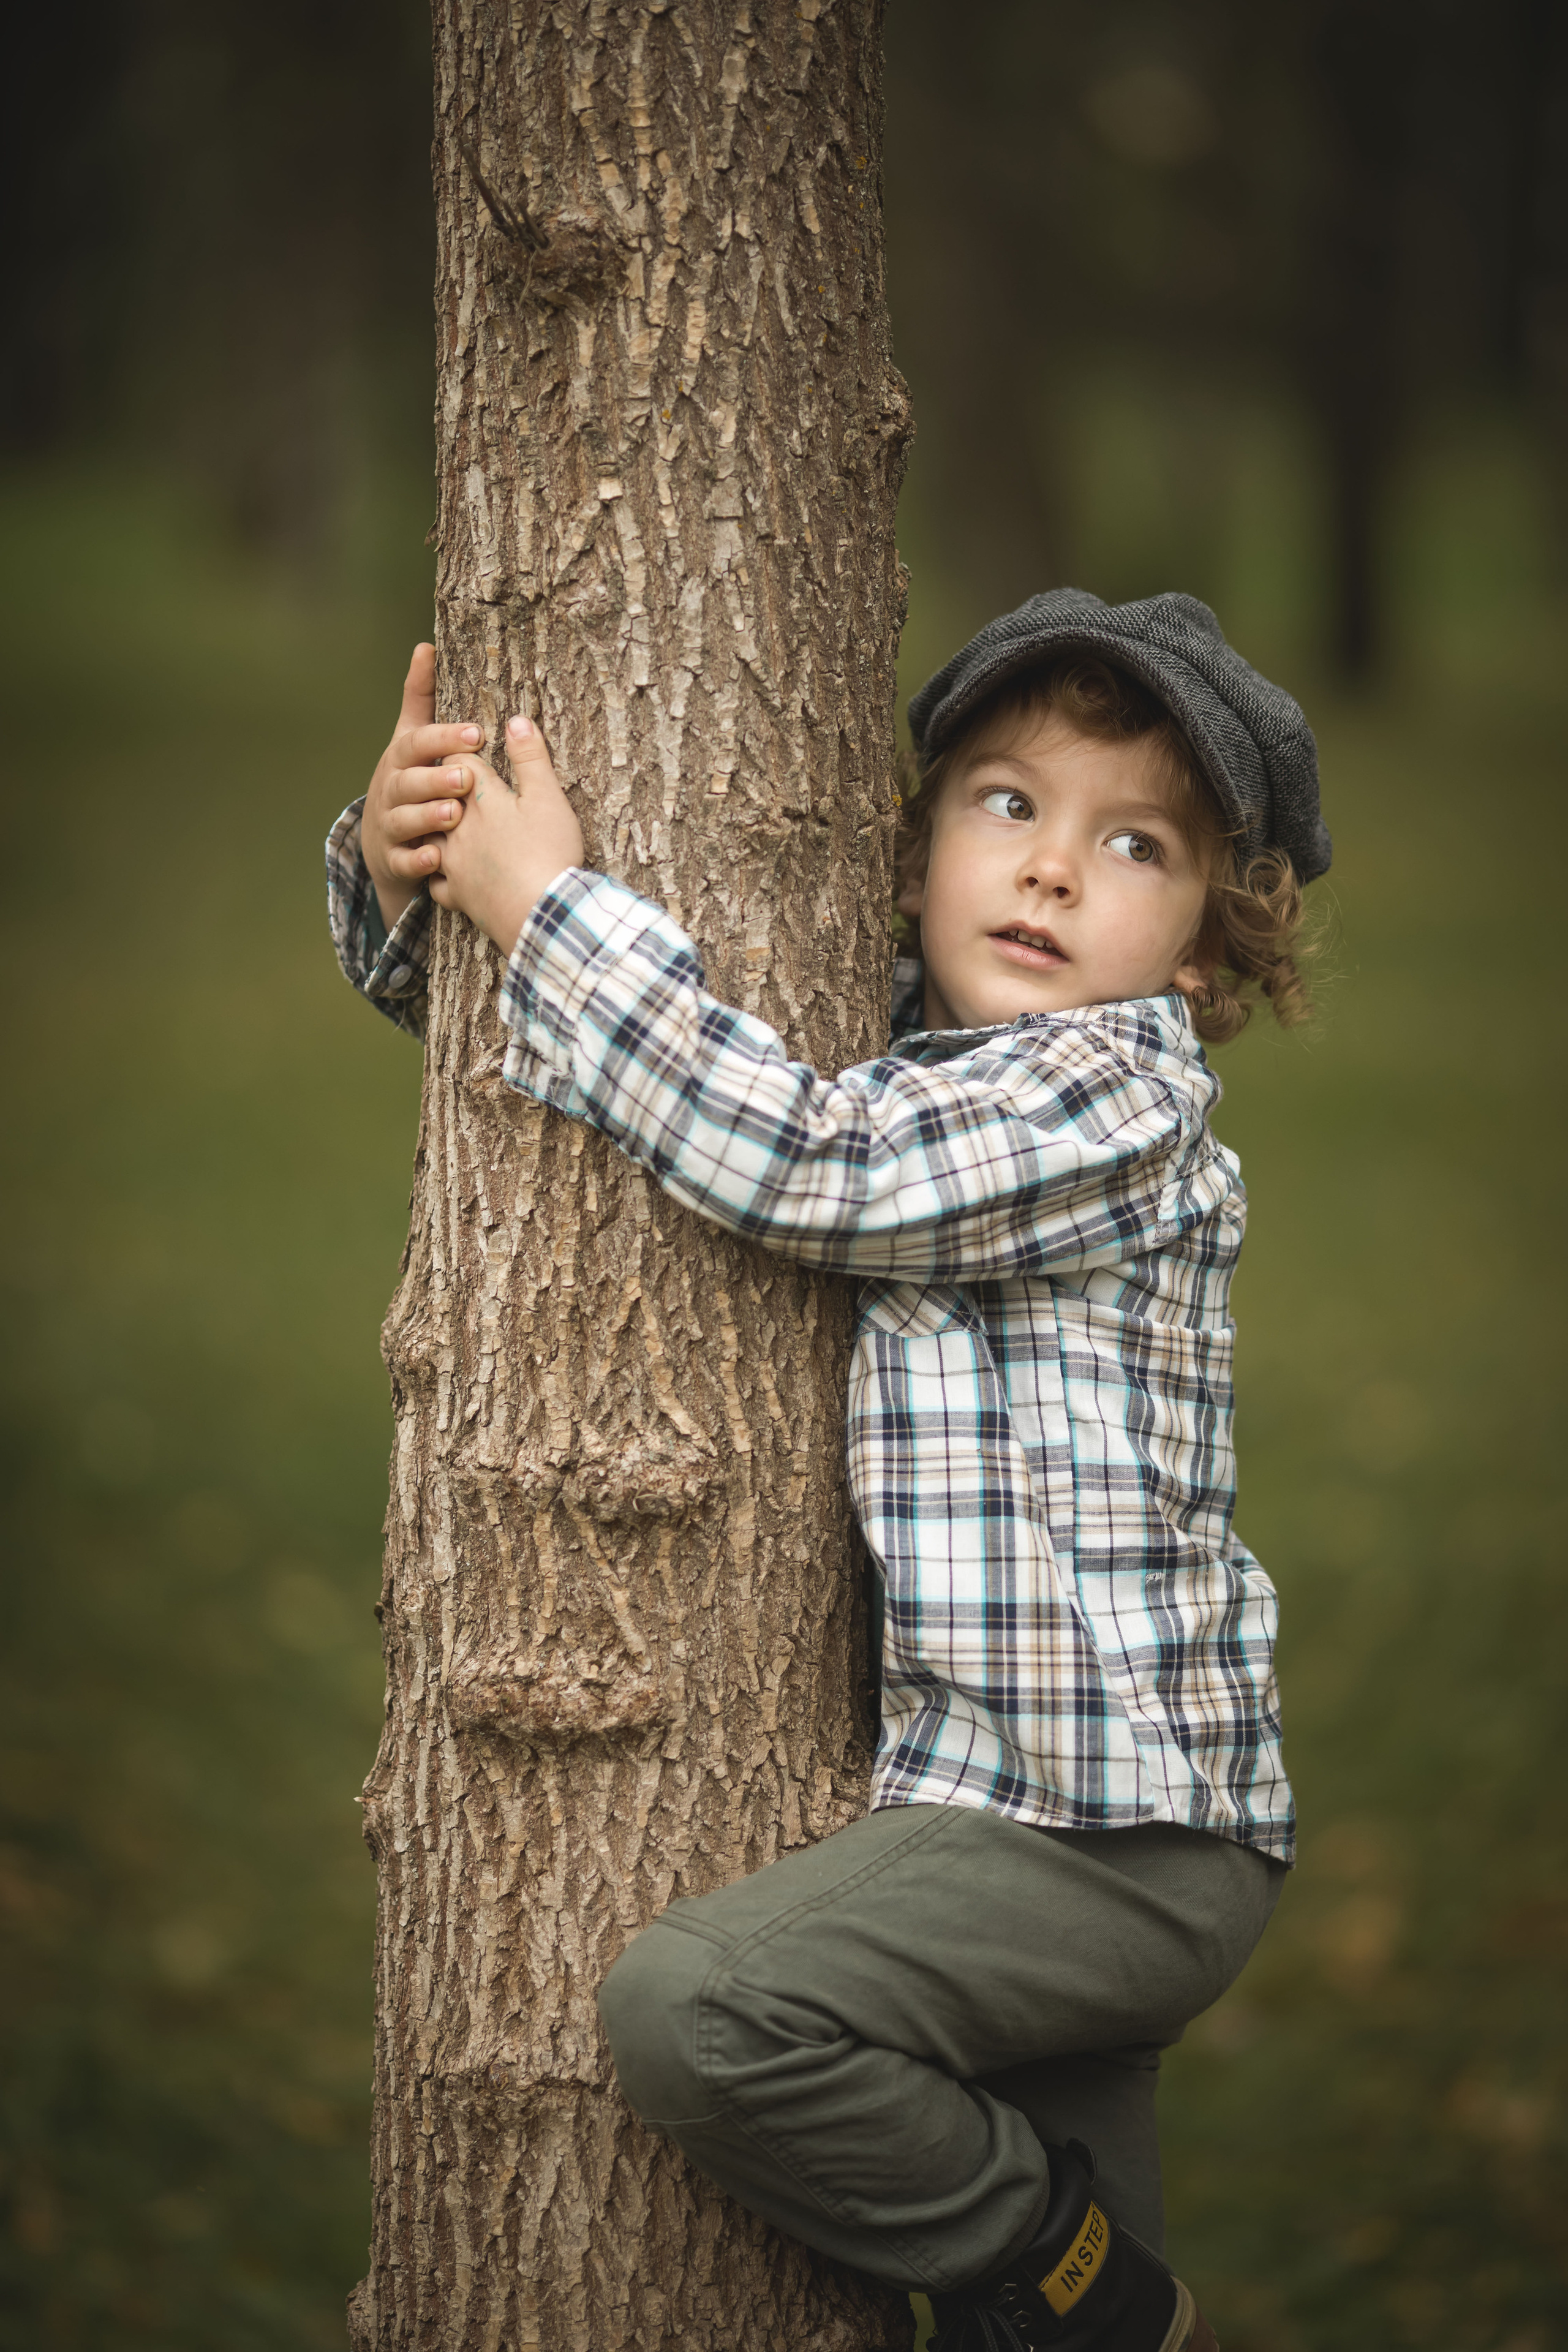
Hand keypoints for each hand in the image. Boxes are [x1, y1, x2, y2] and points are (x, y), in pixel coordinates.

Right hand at [361, 644, 483, 930]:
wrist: (384, 842)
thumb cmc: (409, 781)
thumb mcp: (411, 739)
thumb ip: (420, 698)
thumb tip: (425, 645)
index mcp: (401, 760)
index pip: (417, 743)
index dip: (443, 737)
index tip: (475, 733)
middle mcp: (391, 790)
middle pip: (408, 782)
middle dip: (435, 778)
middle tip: (466, 777)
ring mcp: (390, 826)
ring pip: (404, 821)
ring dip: (427, 817)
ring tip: (454, 814)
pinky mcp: (393, 860)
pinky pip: (404, 861)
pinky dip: (418, 860)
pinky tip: (437, 858)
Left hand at [429, 713, 584, 953]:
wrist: (542, 914)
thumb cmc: (548, 853)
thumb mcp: (548, 798)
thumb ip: (530, 758)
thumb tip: (516, 721)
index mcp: (480, 800)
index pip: (457, 762)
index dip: (462, 750)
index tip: (470, 747)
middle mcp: (458, 829)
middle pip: (438, 798)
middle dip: (443, 787)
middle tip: (454, 784)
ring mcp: (453, 865)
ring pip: (431, 838)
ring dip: (435, 829)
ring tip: (446, 826)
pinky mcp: (458, 897)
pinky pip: (436, 882)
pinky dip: (439, 874)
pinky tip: (447, 873)